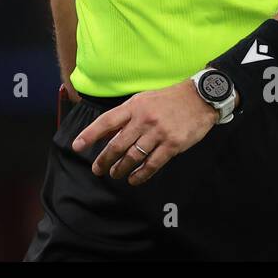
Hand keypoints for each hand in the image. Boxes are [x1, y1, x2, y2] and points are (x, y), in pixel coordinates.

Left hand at [72, 79, 218, 185]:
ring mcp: (158, 133)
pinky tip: (134, 179)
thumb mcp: (143, 100)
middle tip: (97, 169)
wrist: (200, 98)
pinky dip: (141, 174)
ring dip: (121, 168)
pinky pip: (153, 164)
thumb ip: (125, 116)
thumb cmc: (168, 99)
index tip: (77, 146)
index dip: (90, 134)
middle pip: (117, 144)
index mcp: (134, 106)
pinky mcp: (172, 145)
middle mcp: (144, 119)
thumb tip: (106, 132)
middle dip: (104, 159)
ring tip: (115, 174)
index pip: (106, 121)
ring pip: (133, 156)